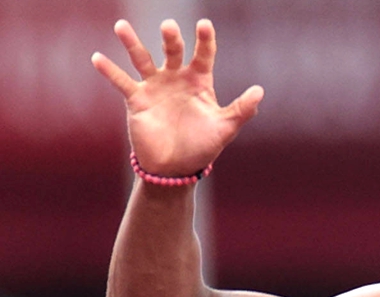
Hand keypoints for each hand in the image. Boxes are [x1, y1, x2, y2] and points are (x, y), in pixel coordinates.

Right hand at [92, 19, 262, 175]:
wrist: (176, 167)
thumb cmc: (203, 147)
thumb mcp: (225, 128)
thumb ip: (242, 109)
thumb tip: (260, 91)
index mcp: (200, 82)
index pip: (203, 55)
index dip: (205, 40)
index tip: (204, 24)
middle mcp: (176, 78)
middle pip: (172, 51)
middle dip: (170, 39)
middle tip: (168, 26)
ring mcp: (155, 86)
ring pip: (142, 59)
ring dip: (131, 43)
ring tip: (121, 26)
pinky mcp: (137, 99)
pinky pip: (121, 81)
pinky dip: (109, 71)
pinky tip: (97, 58)